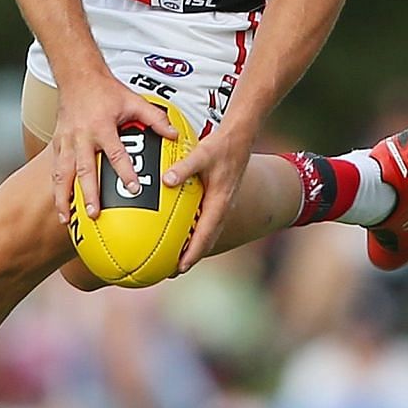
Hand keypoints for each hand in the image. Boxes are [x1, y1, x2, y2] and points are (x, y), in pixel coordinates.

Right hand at [50, 74, 176, 223]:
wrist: (77, 76)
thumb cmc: (106, 90)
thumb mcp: (134, 101)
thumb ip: (155, 118)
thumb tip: (174, 135)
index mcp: (102, 126)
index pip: (116, 153)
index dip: (125, 171)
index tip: (134, 189)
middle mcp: (82, 136)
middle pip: (85, 169)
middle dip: (89, 194)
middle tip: (95, 214)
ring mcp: (66, 140)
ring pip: (62, 173)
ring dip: (63, 197)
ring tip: (65, 219)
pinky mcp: (56, 143)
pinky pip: (55, 169)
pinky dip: (56, 188)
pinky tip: (60, 205)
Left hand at [166, 123, 254, 273]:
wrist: (241, 136)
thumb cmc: (222, 145)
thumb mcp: (202, 155)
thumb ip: (184, 168)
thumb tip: (166, 181)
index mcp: (220, 202)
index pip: (205, 235)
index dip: (193, 253)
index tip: (180, 268)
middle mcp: (223, 207)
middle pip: (207, 240)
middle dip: (191, 257)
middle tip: (172, 271)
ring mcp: (222, 204)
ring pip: (208, 232)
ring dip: (193, 246)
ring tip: (175, 257)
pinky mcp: (219, 197)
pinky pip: (206, 221)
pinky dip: (195, 231)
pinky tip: (181, 230)